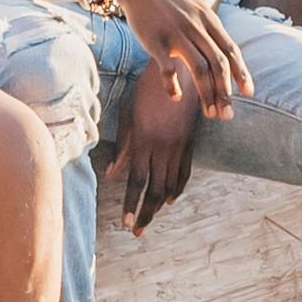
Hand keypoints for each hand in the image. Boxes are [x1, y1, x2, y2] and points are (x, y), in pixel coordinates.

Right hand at [92, 0, 253, 112]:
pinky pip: (168, 68)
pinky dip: (173, 85)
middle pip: (218, 64)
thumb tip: (223, 50)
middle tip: (227, 115)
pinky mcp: (155, 41)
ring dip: (207, 95)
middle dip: (225, 93)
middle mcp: (196, 27)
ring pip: (200, 69)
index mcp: (208, 19)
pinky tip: (176, 96)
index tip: (249, 93)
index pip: (231, 50)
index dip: (241, 73)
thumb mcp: (195, 6)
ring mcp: (176, 34)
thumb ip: (209, 28)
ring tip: (209, 113)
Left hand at [115, 50, 209, 223]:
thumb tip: (112, 174)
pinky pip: (185, 172)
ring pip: (171, 185)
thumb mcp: (128, 114)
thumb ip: (123, 148)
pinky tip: (171, 199)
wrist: (180, 70)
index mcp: (145, 142)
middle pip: (155, 190)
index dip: (130, 205)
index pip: (137, 182)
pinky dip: (178, 189)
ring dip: (159, 207)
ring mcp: (179, 147)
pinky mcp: (189, 142)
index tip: (124, 223)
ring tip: (149, 220)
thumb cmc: (147, 89)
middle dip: (145, 214)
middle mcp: (163, 148)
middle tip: (136, 232)